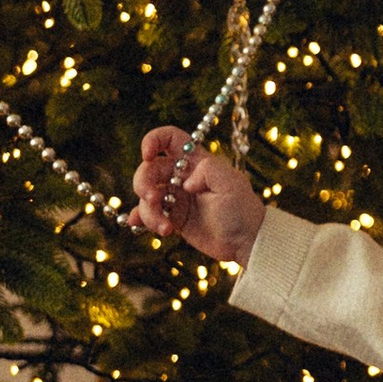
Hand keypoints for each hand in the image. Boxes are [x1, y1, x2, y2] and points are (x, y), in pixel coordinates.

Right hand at [131, 126, 265, 263]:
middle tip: (152, 198)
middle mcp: (182, 177)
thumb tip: (185, 182)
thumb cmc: (242, 210)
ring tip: (166, 228)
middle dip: (144, 182)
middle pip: (149, 169)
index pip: (169, 139)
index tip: (147, 156)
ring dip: (148, 210)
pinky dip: (140, 219)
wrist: (246, 242)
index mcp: (196, 162)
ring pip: (146, 195)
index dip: (153, 141)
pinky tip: (137, 225)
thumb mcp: (231, 184)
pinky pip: (148, 214)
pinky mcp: (172, 218)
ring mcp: (176, 198)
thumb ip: (208, 170)